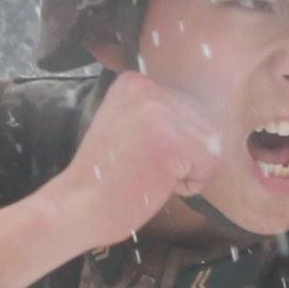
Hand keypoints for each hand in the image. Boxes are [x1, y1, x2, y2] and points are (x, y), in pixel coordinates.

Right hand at [0, 73, 221, 287]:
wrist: (77, 206)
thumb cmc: (105, 176)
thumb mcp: (126, 123)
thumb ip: (158, 111)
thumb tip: (207, 113)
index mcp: (136, 81)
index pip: (191, 109)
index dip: (175, 142)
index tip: (136, 152)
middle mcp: (149, 88)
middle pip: (206, 126)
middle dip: (185, 157)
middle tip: (143, 167)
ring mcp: (160, 113)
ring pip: (211, 146)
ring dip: (187, 171)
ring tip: (149, 174)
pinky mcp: (172, 143)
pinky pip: (210, 167)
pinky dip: (190, 185)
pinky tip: (156, 183)